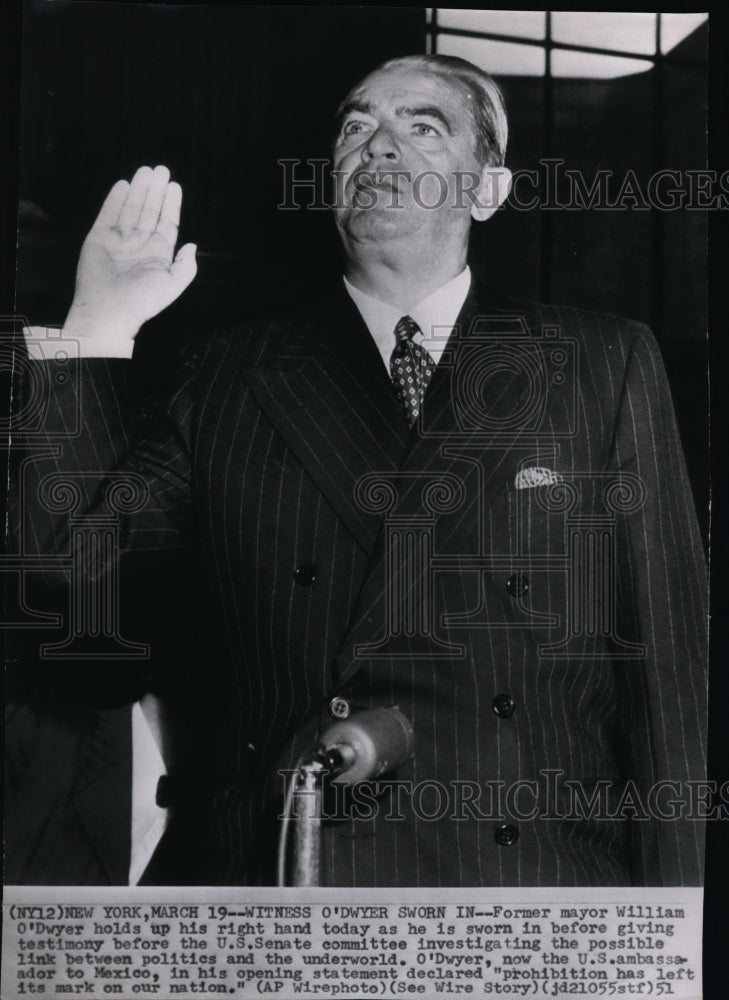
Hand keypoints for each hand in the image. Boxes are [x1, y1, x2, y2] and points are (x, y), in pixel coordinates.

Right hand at [63, 165, 196, 342]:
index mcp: (158, 255)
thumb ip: (186, 267)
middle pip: (149, 212)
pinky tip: (124, 185)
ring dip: (139, 190)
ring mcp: (119, 241)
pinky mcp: (99, 238)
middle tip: (161, 170)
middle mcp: (139, 245)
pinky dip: (115, 199)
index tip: (174, 186)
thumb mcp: (172, 285)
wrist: (108, 310)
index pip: (167, 224)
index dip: (171, 204)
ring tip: (146, 171)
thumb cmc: (142, 301)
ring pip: (131, 209)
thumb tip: (192, 246)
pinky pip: (108, 214)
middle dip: (155, 191)